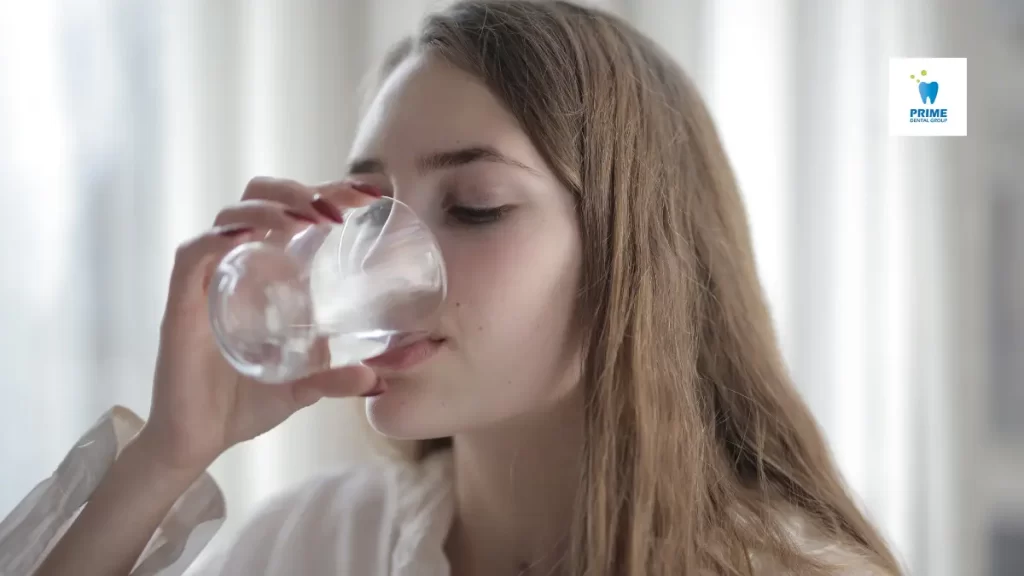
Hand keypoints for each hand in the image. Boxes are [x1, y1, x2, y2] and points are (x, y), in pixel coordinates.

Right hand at [139, 178, 381, 471]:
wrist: (197, 441)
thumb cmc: (244, 404)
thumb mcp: (303, 387)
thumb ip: (335, 378)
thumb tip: (375, 378)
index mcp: (266, 273)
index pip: (292, 211)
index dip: (327, 192)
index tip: (368, 195)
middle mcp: (236, 266)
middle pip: (259, 197)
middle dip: (299, 190)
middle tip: (339, 209)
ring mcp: (207, 281)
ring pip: (231, 216)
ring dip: (271, 207)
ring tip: (308, 219)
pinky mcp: (181, 302)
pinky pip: (194, 254)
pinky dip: (222, 237)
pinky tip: (252, 235)